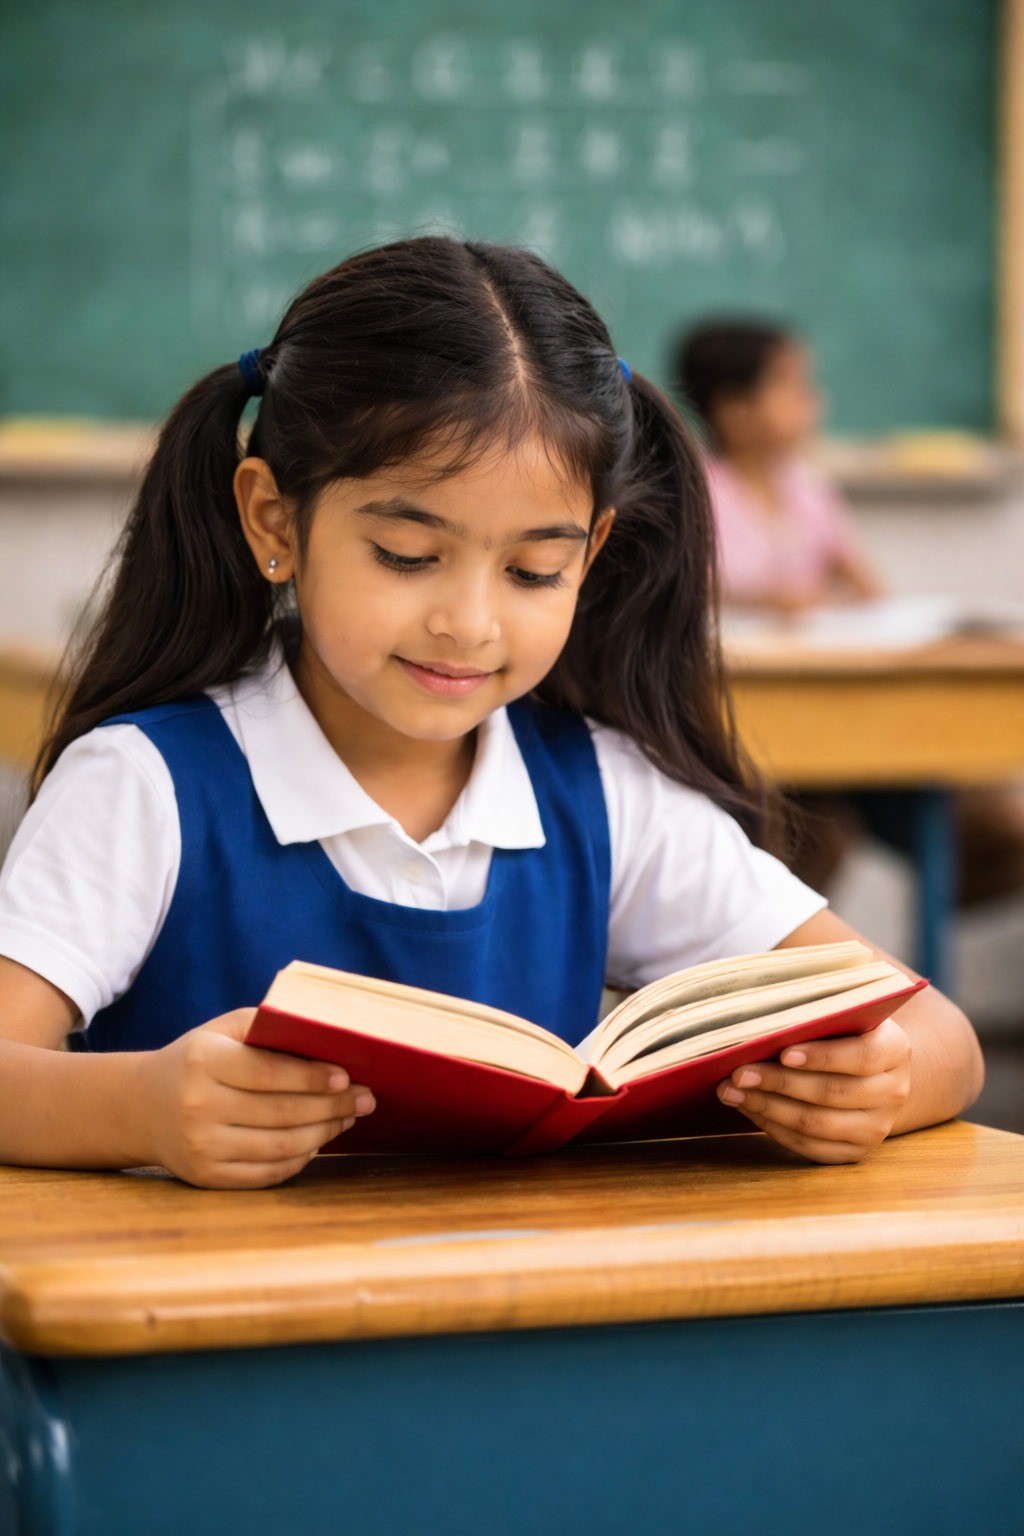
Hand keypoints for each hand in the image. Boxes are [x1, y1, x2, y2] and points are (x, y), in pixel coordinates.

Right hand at [137, 1008, 375, 1187]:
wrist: (141, 1107)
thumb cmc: (197, 1060)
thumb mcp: (222, 1030)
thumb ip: (268, 1028)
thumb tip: (328, 1038)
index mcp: (203, 1061)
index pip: (269, 1073)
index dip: (312, 1078)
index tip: (347, 1077)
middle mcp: (197, 1106)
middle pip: (282, 1113)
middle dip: (332, 1107)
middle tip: (365, 1099)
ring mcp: (201, 1146)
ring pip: (280, 1147)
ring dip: (324, 1133)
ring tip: (348, 1118)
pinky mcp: (206, 1176)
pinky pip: (268, 1173)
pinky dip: (301, 1158)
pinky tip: (318, 1141)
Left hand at [715, 1018, 911, 1163]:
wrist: (873, 1072)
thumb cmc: (845, 1031)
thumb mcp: (844, 1012)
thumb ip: (818, 1011)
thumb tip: (763, 1014)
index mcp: (894, 1050)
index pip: (862, 1057)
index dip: (822, 1056)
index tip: (783, 1052)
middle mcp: (893, 1092)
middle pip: (832, 1092)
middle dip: (779, 1082)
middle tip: (738, 1072)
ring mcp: (876, 1127)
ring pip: (816, 1123)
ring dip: (767, 1107)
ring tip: (731, 1091)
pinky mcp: (854, 1151)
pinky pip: (808, 1146)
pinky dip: (772, 1127)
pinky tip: (748, 1107)